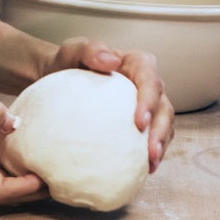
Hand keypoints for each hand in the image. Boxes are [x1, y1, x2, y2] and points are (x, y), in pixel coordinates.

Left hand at [42, 37, 174, 172]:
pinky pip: (150, 138)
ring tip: (151, 164)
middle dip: (161, 130)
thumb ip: (89, 49)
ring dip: (161, 145)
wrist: (56, 78)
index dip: (149, 102)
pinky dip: (149, 153)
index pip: (150, 80)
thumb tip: (111, 60)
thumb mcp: (72, 50)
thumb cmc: (66, 62)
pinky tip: (142, 169)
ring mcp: (145, 105)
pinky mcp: (139, 123)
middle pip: (163, 106)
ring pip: (164, 124)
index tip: (138, 123)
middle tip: (150, 152)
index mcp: (137, 64)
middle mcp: (146, 84)